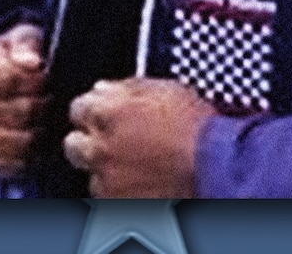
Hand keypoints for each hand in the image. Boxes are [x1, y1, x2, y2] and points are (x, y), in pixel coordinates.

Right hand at [0, 23, 45, 176]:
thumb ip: (25, 45)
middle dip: (41, 105)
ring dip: (39, 129)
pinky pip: (11, 163)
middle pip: (18, 112)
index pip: (10, 79)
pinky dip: (31, 153)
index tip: (43, 77)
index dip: (35, 81)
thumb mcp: (15, 39)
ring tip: (42, 117)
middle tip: (48, 98)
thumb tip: (31, 63)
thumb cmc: (5, 58)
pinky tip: (33, 136)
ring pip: (17, 141)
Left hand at [63, 77, 216, 197]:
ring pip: (91, 172)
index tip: (104, 114)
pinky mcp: (116, 203)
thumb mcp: (167, 89)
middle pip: (74, 143)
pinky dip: (119, 189)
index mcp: (108, 111)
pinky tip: (140, 181)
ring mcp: (106, 179)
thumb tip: (105, 89)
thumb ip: (128, 88)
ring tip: (136, 164)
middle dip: (90, 140)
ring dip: (106, 167)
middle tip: (115, 140)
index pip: (79, 107)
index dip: (94, 109)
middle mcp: (100, 146)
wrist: (217, 167)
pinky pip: (106, 195)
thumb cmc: (200, 129)